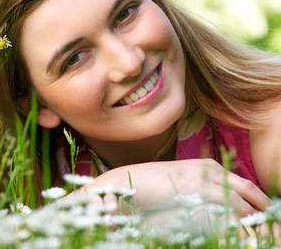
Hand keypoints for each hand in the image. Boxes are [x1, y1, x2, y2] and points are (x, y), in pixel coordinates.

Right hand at [78, 158, 270, 215]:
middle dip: (261, 206)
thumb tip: (218, 206)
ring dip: (252, 216)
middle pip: (248, 189)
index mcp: (205, 166)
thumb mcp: (179, 183)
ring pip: (241, 200)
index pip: (242, 183)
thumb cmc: (151, 185)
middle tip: (268, 222)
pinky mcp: (196, 190)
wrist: (128, 180)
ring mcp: (203, 179)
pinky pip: (227, 206)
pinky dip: (237, 218)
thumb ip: (198, 189)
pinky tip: (239, 227)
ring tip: (258, 228)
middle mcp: (208, 169)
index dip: (256, 199)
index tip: (263, 213)